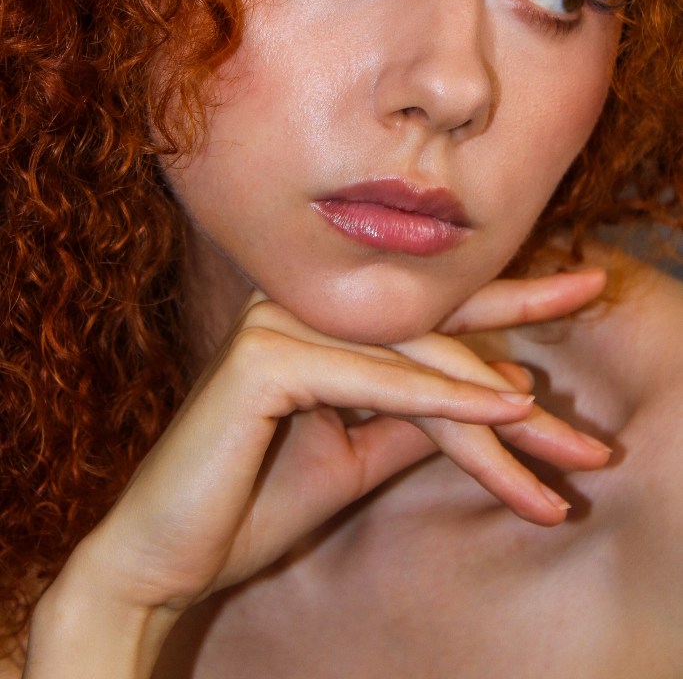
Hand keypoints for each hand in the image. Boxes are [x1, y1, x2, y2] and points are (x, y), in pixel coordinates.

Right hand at [26, 268, 608, 677]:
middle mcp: (293, 305)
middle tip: (589, 316)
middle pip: (424, 319)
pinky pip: (375, 381)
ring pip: (408, 356)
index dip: (500, 301)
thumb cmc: (252, 504)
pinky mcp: (263, 358)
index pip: (417, 309)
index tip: (574, 293)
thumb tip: (495, 397)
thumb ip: (414, 418)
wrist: (165, 556)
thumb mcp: (355, 456)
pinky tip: (502, 419)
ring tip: (559, 435)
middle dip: (514, 329)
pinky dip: (441, 402)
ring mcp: (274, 323)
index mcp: (310, 320)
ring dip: (488, 398)